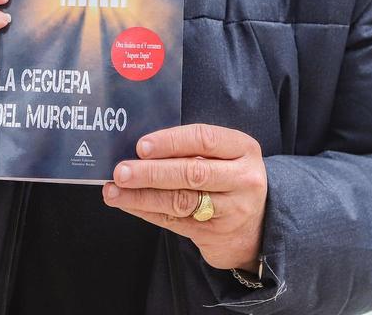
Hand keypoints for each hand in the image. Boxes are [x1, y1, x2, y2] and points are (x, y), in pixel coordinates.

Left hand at [102, 124, 266, 272]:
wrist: (257, 224)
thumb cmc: (229, 177)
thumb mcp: (226, 155)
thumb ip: (193, 148)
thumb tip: (141, 147)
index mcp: (243, 149)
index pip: (205, 139)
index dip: (171, 141)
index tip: (141, 146)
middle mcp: (242, 179)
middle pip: (192, 173)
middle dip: (152, 172)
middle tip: (121, 171)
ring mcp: (231, 209)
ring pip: (181, 201)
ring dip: (142, 196)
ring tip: (114, 191)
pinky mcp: (214, 233)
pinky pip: (174, 221)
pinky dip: (146, 211)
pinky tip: (127, 203)